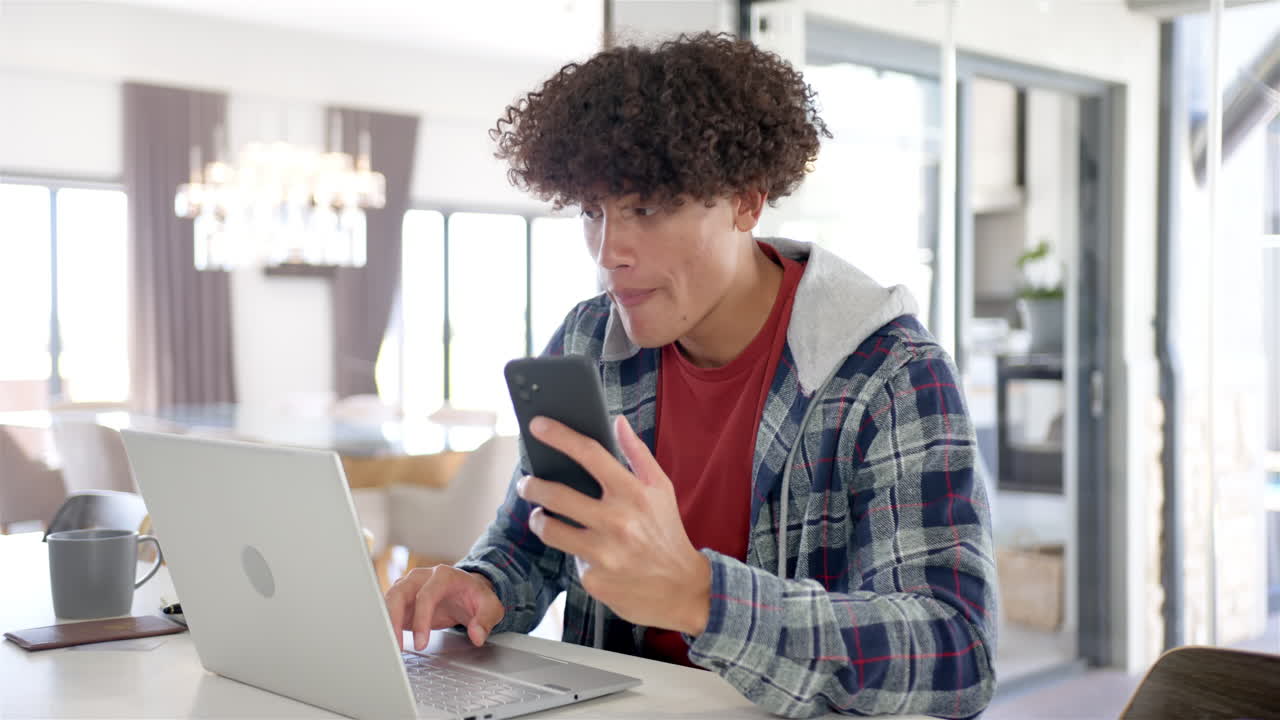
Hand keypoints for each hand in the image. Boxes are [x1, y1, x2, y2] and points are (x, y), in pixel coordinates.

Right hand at [384, 565, 503, 651]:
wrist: (467, 591)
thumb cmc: (476, 597)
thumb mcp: (490, 606)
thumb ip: (486, 620)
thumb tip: (477, 636)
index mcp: (443, 576)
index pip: (426, 595)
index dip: (422, 620)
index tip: (421, 644)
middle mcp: (422, 577)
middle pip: (399, 593)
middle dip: (394, 620)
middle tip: (395, 646)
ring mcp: (409, 586)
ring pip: (389, 599)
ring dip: (386, 623)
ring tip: (389, 647)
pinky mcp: (402, 599)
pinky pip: (387, 609)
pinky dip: (385, 624)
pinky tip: (387, 640)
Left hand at [518, 415, 710, 635]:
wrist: (683, 589)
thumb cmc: (667, 532)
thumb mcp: (661, 489)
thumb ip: (637, 454)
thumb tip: (618, 422)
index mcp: (633, 493)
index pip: (589, 455)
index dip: (559, 436)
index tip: (538, 426)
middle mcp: (617, 521)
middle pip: (556, 494)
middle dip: (532, 485)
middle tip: (527, 483)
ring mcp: (603, 553)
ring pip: (550, 529)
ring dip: (539, 519)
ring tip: (542, 515)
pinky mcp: (594, 580)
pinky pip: (570, 559)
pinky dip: (574, 553)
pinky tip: (586, 553)